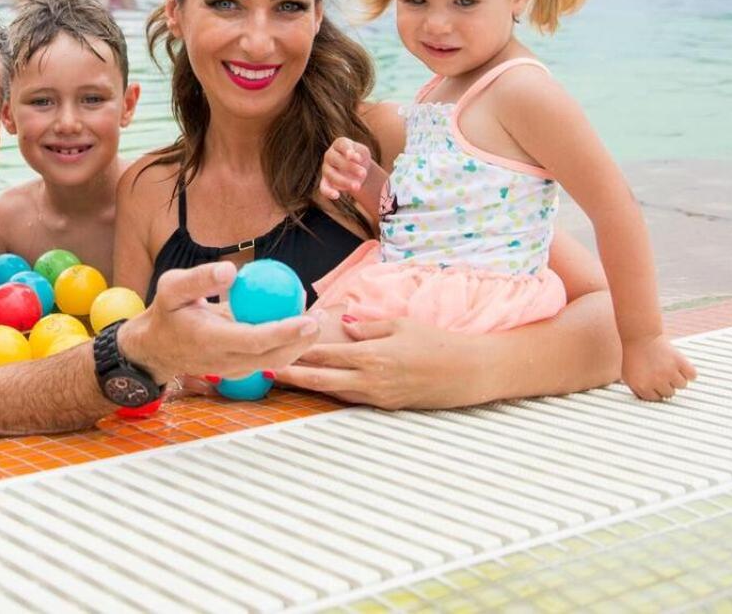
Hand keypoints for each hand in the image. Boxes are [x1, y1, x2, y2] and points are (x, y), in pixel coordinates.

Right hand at [119, 262, 319, 383]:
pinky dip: (286, 345)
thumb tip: (232, 269)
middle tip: (320, 316)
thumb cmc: (166, 312)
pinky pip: (267, 360)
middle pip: (274, 358)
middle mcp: (225, 361)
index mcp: (210, 341)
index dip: (285, 332)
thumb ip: (199, 278)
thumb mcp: (171, 287)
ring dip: (299, 345)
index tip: (307, 317)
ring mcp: (232, 370)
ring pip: (274, 363)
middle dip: (302, 342)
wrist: (155, 348)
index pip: (256, 341)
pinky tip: (296, 323)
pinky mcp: (237, 371)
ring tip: (316, 318)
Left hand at [274, 316, 480, 409]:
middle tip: (264, 371)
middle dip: (291, 376)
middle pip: (321, 379)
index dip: (298, 351)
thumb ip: (369, 326)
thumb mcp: (401, 324)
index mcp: (372, 356)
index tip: (274, 348)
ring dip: (309, 385)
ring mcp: (378, 397)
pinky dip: (332, 392)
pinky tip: (319, 386)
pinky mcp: (387, 406)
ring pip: (334, 392)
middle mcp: (371, 380)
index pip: (326, 354)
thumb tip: (344, 325)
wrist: (468, 373)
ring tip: (284, 380)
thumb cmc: (436, 342)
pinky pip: (352, 399)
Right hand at [319, 137, 372, 202]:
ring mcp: (326, 168)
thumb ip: (358, 152)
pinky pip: (323, 187)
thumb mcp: (363, 152)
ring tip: (358, 186)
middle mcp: (330, 155)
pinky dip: (328, 192)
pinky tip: (337, 196)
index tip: (358, 157)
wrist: (359, 169)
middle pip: (335, 159)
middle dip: (350, 167)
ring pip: (330, 174)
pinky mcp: (325, 181)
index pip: (341, 144)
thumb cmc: (360, 158)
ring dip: (343, 181)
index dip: (348, 150)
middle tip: (364, 173)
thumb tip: (352, 157)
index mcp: (339, 144)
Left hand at [620, 334, 694, 400]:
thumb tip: (648, 403)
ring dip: (677, 378)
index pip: (657, 399)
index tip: (654, 383)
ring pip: (682, 385)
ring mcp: (669, 371)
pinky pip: (692, 375)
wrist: (638, 334)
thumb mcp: (627, 375)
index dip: (656, 391)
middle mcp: (656, 381)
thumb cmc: (632, 354)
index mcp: (642, 386)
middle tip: (660, 372)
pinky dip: (689, 372)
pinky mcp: (679, 361)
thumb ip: (637, 390)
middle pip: (670, 393)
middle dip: (666, 384)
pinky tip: (681, 367)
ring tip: (669, 367)